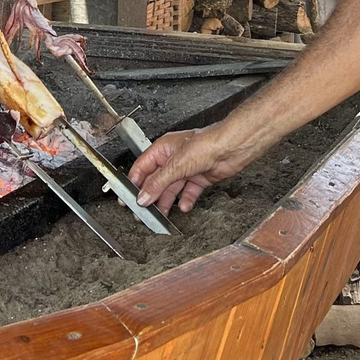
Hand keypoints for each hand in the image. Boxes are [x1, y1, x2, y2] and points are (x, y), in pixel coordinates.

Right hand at [129, 125, 253, 214]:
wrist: (232, 148)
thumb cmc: (206, 144)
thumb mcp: (176, 165)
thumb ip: (158, 183)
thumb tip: (143, 196)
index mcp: (162, 150)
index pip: (142, 168)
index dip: (134, 183)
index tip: (127, 199)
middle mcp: (173, 160)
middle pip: (156, 181)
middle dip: (150, 197)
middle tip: (143, 213)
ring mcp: (186, 170)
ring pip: (171, 190)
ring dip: (166, 202)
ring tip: (160, 216)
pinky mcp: (199, 178)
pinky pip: (188, 193)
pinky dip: (185, 201)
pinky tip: (184, 206)